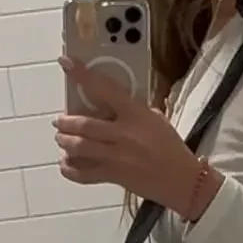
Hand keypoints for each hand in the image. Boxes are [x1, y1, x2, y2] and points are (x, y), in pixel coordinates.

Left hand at [54, 59, 200, 216]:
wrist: (182, 179)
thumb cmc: (170, 147)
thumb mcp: (155, 120)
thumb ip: (132, 110)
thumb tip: (108, 102)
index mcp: (136, 114)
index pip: (105, 89)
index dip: (82, 75)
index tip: (66, 63)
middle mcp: (123, 134)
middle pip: (84, 125)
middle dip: (66, 122)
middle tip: (60, 121)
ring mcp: (117, 157)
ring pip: (79, 147)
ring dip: (65, 142)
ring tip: (62, 139)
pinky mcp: (114, 177)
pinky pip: (83, 174)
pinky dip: (70, 169)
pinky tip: (66, 163)